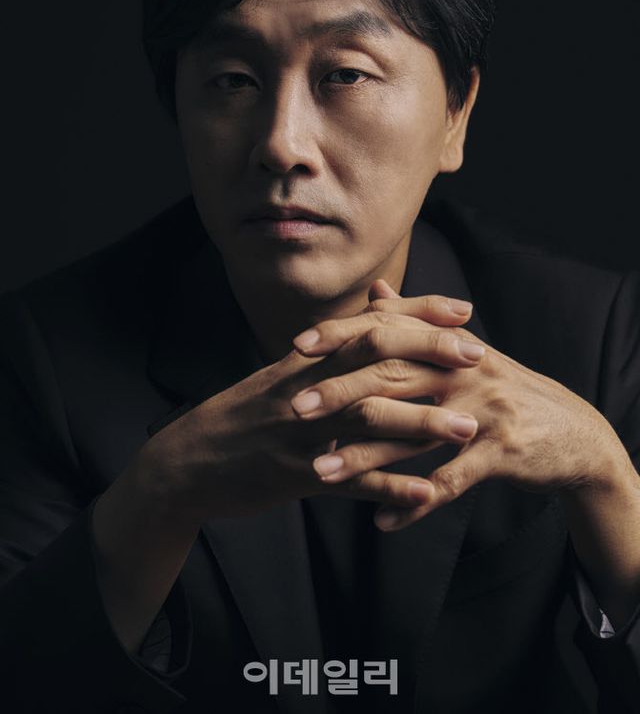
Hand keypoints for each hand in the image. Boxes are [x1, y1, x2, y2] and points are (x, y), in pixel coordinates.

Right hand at [143, 286, 481, 522]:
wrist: (186, 462)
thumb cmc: (243, 416)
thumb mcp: (281, 376)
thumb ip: (328, 351)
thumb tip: (372, 322)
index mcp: (306, 359)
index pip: (370, 323)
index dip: (418, 313)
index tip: (463, 310)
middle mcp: (306, 386)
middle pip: (375, 360)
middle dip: (430, 355)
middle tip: (480, 357)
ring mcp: (300, 430)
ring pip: (368, 418)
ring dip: (421, 422)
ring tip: (467, 429)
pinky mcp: (295, 475)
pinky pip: (350, 480)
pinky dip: (391, 486)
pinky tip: (428, 492)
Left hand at [292, 282, 630, 530]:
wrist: (572, 432)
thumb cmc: (503, 391)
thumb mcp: (462, 354)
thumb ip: (415, 323)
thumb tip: (375, 289)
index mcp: (448, 345)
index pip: (388, 333)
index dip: (343, 337)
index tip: (296, 347)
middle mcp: (464, 370)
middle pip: (393, 376)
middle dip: (340, 393)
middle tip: (294, 409)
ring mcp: (484, 410)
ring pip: (414, 433)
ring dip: (365, 457)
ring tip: (321, 474)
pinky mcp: (501, 452)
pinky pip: (450, 480)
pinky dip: (414, 503)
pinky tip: (382, 520)